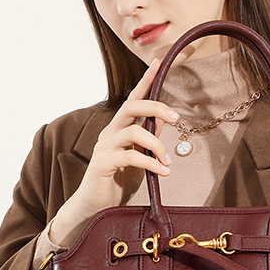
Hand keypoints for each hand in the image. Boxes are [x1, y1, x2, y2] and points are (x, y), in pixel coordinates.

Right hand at [49, 59, 178, 246]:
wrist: (94, 207)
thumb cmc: (117, 182)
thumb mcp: (139, 158)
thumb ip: (148, 138)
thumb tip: (164, 118)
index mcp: (119, 129)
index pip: (132, 100)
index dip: (144, 81)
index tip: (157, 62)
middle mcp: (109, 133)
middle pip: (130, 107)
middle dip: (154, 106)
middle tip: (175, 115)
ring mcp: (104, 147)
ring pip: (133, 131)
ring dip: (156, 145)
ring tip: (168, 162)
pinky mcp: (102, 164)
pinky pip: (130, 156)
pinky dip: (150, 163)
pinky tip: (162, 172)